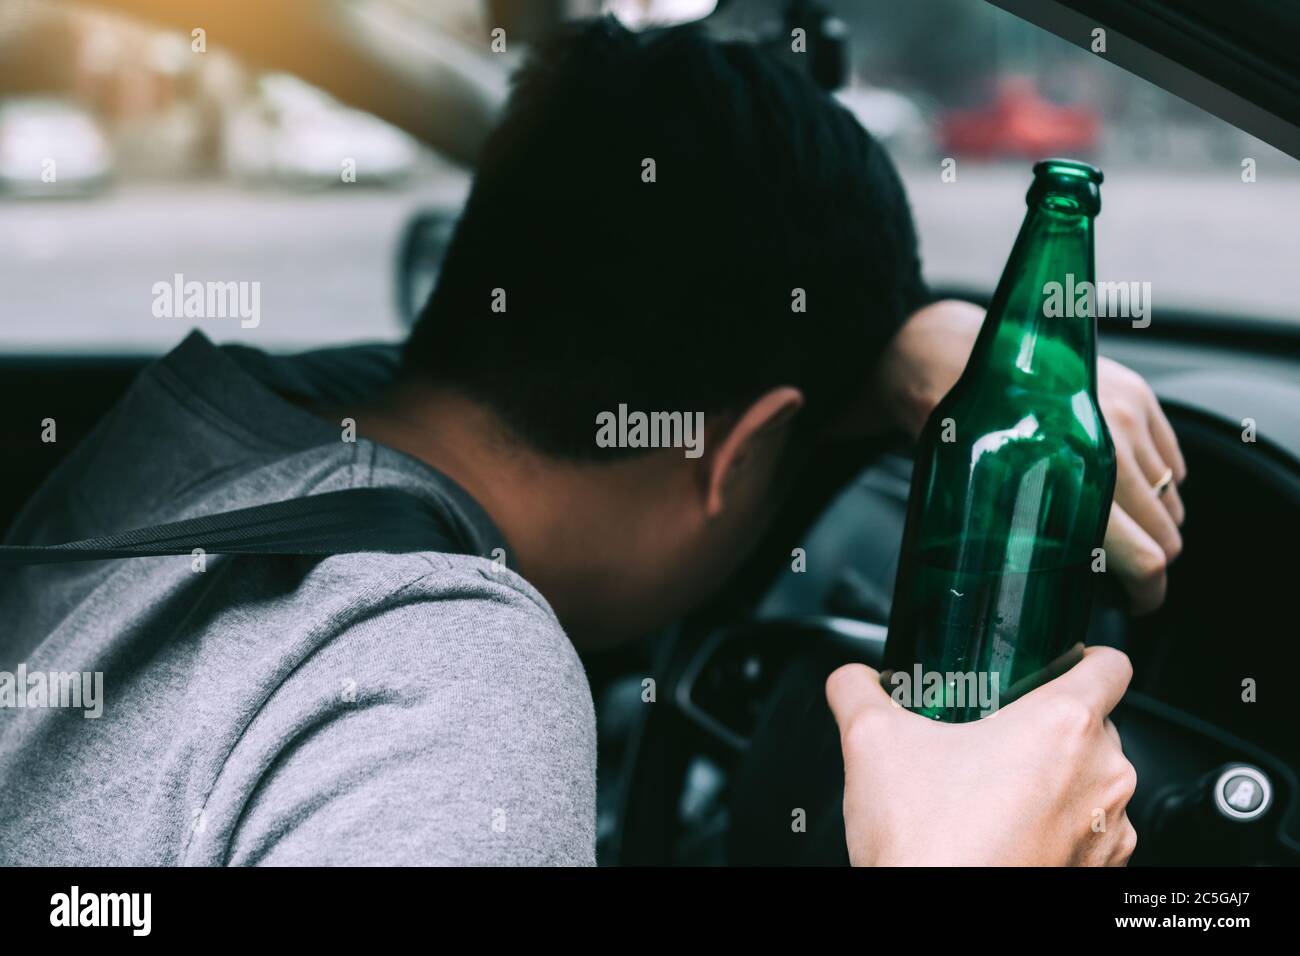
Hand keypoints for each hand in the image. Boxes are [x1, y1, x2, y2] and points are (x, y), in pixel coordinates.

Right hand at [826, 646, 1137, 865]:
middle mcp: (1102, 776)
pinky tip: (1005, 833)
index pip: (1111, 664)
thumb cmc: (926, 845)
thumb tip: (852, 680)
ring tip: (994, 790)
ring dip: (1054, 779)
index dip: (1085, 655)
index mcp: (1063, 726)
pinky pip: (1091, 832)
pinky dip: (1057, 826)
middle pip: (1095, 724)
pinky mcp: (1099, 873)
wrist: (941, 924)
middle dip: (1047, 726)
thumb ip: (859, 692)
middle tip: (994, 735)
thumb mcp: (870, 743)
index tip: (1060, 663)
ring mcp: (1109, 832)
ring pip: (1092, 780)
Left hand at [869, 299, 1186, 613]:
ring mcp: (1127, 415)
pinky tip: (1120, 485)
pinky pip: (1173, 459)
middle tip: (1118, 569)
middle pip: (1167, 531)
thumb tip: (1060, 588)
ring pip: (1174, 497)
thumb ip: (1028, 544)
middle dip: (1148, 560)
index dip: (1147, 593)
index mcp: (1069, 481)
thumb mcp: (983, 504)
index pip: (1145, 558)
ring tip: (1114, 524)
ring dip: (1152, 520)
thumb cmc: (958, 434)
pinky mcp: (1136, 393)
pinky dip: (1157, 481)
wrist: (947, 361)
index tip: (1137, 601)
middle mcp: (1107, 446)